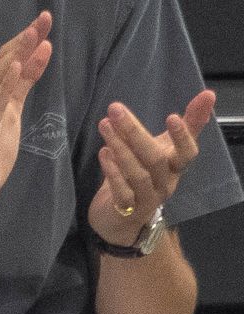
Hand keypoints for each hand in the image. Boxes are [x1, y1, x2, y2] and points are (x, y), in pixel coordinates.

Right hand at [0, 11, 52, 221]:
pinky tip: (15, 67)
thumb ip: (21, 86)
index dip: (26, 39)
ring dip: (16, 54)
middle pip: (4, 61)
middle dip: (24, 39)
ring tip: (32, 35)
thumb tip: (37, 56)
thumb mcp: (11, 114)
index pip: (9, 59)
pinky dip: (4, 83)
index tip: (44, 19)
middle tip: (44, 17)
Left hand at [88, 90, 215, 244]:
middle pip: (155, 158)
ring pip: (137, 173)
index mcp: (175, 166)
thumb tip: (209, 94)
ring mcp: (146, 197)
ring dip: (119, 147)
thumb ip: (186, 123)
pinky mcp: (126, 208)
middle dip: (134, 132)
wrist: (122, 218)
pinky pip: (121, 191)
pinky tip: (103, 152)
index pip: (187, 153)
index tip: (172, 116)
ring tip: (104, 124)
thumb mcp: (164, 146)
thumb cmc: (146, 173)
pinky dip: (112, 172)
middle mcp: (165, 182)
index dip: (182, 137)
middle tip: (115, 109)